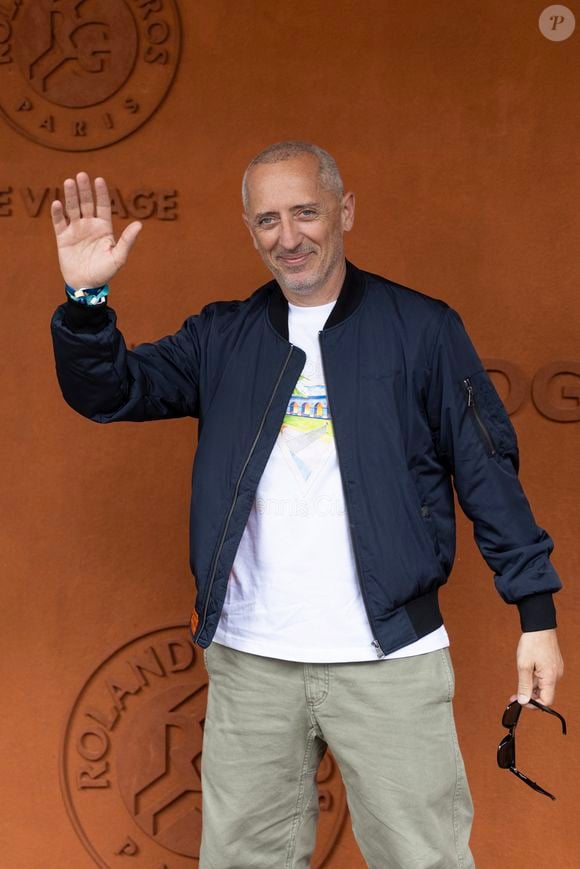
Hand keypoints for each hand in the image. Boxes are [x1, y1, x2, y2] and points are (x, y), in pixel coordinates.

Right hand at [50, 172, 141, 289]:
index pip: (102, 205)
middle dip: (84, 189)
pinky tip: (57, 203)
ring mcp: (75, 230)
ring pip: (72, 208)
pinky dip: (57, 213)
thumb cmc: (105, 272)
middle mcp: (89, 225)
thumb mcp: (118, 257)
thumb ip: (127, 240)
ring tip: (69, 182)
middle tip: (82, 175)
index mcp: (104, 227)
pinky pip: (59, 222)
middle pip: (86, 203)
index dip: (101, 193)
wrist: (86, 285)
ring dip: (71, 196)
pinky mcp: (62, 237)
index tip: (99, 180)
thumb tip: (139, 224)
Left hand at [510, 628, 563, 708]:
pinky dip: (535, 678)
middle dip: (529, 695)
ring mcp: (555, 670)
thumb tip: (523, 701)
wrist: (539, 626)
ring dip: (531, 686)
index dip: (533, 704)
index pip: (546, 701)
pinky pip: (544, 677)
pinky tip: (526, 671)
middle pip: (544, 694)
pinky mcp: (553, 665)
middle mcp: (556, 675)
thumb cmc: (532, 643)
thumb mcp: (524, 665)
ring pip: (543, 685)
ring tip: (519, 677)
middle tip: (514, 695)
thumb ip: (524, 685)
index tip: (520, 701)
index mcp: (551, 677)